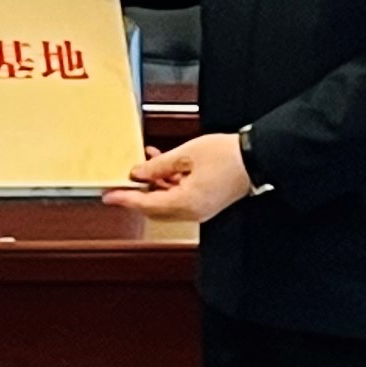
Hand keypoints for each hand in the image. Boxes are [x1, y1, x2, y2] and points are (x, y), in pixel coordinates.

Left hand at [101, 132, 255, 223]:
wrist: (255, 158)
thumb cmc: (228, 156)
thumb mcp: (186, 154)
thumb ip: (158, 166)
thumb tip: (139, 173)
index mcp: (187, 202)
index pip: (147, 204)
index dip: (126, 199)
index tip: (110, 196)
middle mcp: (193, 212)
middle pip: (155, 209)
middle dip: (138, 194)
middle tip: (124, 182)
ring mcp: (201, 209)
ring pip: (167, 203)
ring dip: (154, 187)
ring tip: (147, 165)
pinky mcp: (206, 203)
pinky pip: (180, 199)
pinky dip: (169, 186)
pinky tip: (164, 167)